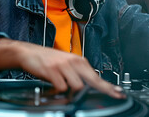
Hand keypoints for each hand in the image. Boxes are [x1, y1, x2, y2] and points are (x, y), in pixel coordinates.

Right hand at [0, 38, 124, 98]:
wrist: (29, 52)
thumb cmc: (47, 59)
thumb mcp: (66, 64)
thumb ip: (77, 74)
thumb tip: (88, 86)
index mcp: (78, 60)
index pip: (96, 76)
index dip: (108, 86)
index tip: (119, 93)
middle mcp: (73, 62)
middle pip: (92, 80)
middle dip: (103, 90)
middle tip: (114, 95)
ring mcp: (63, 66)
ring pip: (77, 86)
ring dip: (72, 92)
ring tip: (63, 88)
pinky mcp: (52, 70)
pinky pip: (61, 87)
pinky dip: (59, 91)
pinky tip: (54, 87)